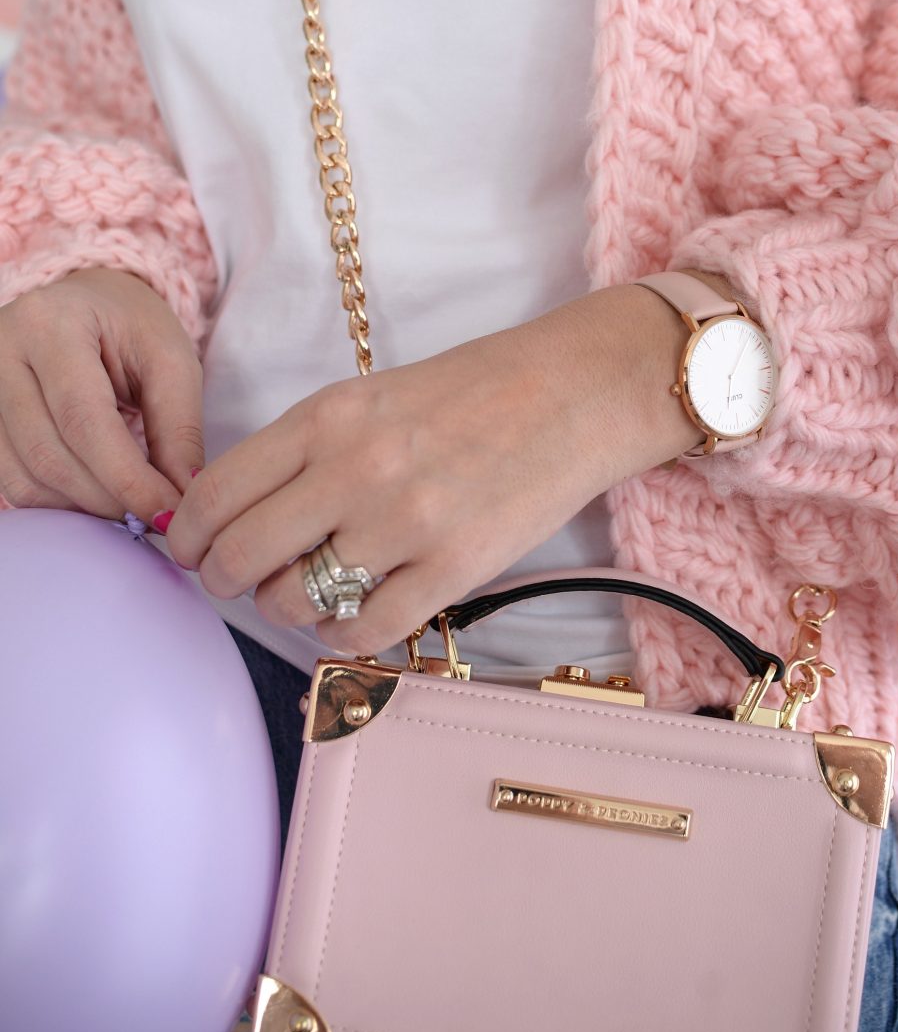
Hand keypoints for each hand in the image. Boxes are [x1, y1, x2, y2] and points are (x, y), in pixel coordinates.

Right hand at [0, 267, 202, 521]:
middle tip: (154, 515)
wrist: (87, 304)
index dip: (126, 477)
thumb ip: (178, 430)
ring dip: (82, 507)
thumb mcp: (171, 362)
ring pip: (24, 477)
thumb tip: (181, 499)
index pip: (83, 419)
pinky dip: (57, 503)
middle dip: (108, 499)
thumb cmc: (132, 327)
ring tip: (128, 505)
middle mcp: (0, 352)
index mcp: (50, 324)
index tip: (167, 514)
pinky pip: (10, 482)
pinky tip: (95, 496)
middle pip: (48, 454)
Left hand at [162, 286, 701, 655]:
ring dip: (284, 610)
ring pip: (296, 600)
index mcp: (327, 418)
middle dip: (223, 580)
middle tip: (234, 583)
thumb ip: (303, 448)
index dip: (192, 535)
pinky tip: (347, 620)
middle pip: (243, 554)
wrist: (571, 393)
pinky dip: (339, 638)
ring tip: (304, 597)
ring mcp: (406, 523)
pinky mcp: (455, 569)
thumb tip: (236, 513)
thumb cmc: (470, 393)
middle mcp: (355, 469)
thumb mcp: (370, 397)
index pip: (219, 492)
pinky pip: (364, 631)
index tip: (194, 550)